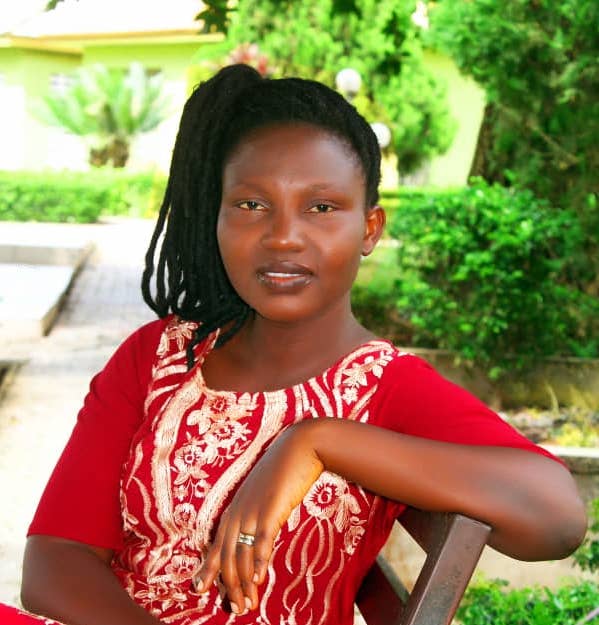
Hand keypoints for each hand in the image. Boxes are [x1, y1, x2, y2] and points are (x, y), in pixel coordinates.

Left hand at [195, 421, 322, 614]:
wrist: (299, 447)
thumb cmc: (283, 472)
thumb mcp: (263, 495)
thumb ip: (256, 515)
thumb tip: (257, 538)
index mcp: (234, 509)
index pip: (217, 546)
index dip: (209, 570)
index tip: (201, 590)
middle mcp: (238, 512)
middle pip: (228, 556)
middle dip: (230, 586)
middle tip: (237, 608)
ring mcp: (253, 511)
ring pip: (243, 554)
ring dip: (245, 582)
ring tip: (249, 603)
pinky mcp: (271, 509)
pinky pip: (262, 540)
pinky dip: (260, 561)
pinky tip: (260, 577)